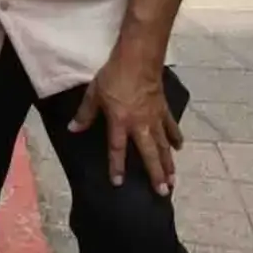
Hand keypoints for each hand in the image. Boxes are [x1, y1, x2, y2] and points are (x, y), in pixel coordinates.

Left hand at [70, 49, 183, 193]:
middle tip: (162, 192)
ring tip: (173, 181)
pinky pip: (171, 128)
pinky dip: (176, 137)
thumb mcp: (93, 94)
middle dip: (155, 174)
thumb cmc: (113, 76)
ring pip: (163, 146)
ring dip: (168, 163)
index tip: (118, 183)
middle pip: (149, 154)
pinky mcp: (164, 110)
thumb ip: (85, 114)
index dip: (116, 166)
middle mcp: (140, 125)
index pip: (117, 149)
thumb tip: (73, 129)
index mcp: (120, 122)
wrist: (138, 60)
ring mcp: (155, 119)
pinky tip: (179, 148)